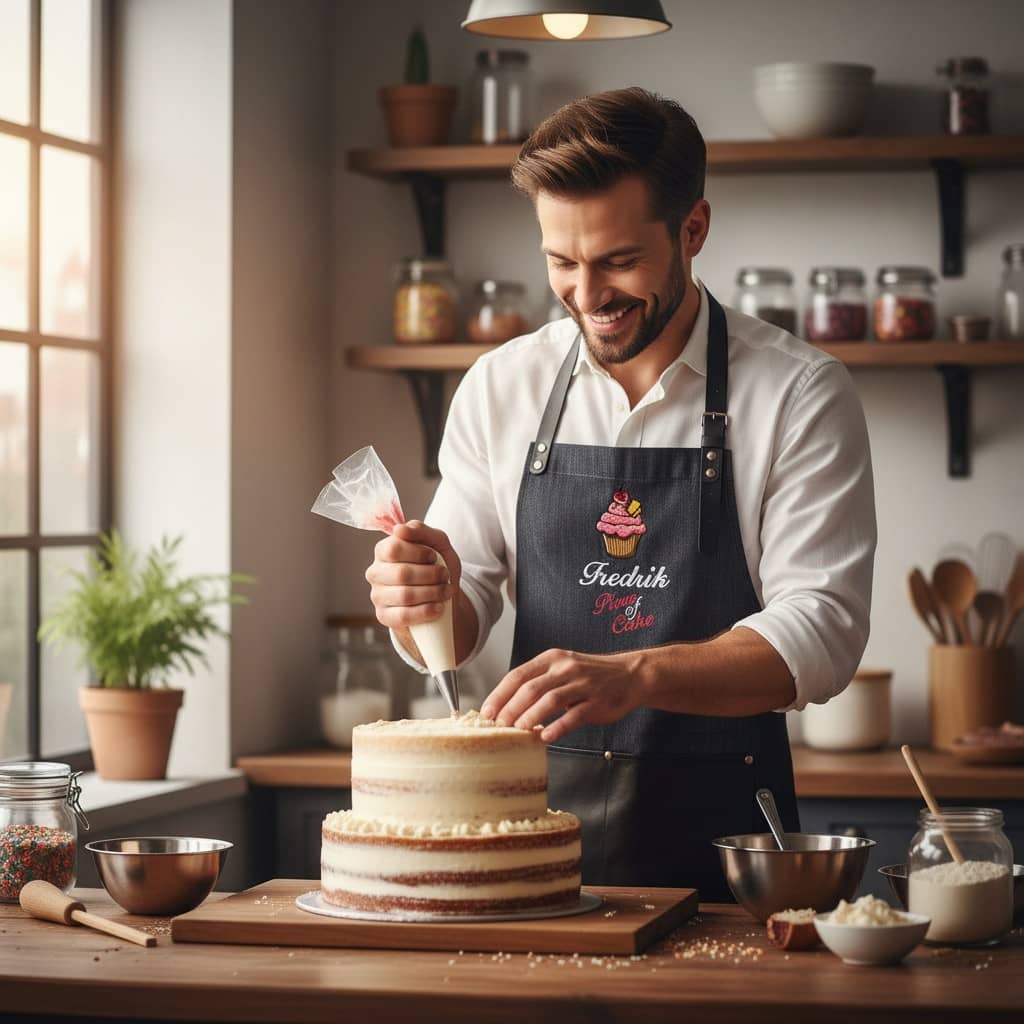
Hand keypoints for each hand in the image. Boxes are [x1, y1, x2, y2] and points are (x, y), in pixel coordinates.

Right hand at [364, 520, 459, 628]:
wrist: (442, 595)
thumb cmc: (436, 565)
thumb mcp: (437, 542)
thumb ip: (420, 530)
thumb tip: (399, 529)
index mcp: (384, 551)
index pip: (393, 549)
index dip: (419, 553)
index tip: (433, 557)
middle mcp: (375, 572)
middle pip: (401, 574)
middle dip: (431, 575)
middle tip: (445, 575)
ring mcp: (377, 596)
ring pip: (405, 596)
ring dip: (433, 593)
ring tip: (446, 590)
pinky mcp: (384, 616)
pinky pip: (403, 616)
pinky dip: (426, 611)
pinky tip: (438, 607)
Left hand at [481, 648, 642, 743]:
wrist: (629, 675)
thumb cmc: (589, 676)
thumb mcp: (561, 669)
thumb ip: (538, 682)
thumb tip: (506, 706)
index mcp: (551, 659)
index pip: (518, 675)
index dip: (499, 694)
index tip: (486, 711)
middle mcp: (565, 668)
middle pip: (530, 688)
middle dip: (511, 708)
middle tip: (499, 725)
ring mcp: (582, 685)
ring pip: (550, 700)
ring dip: (531, 716)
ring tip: (518, 730)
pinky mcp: (597, 702)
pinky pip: (574, 715)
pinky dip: (557, 727)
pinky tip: (546, 736)